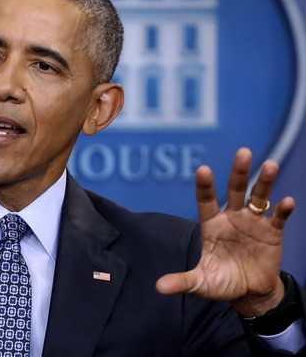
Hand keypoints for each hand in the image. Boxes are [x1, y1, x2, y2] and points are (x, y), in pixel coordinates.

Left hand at [156, 147, 294, 316]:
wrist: (249, 293)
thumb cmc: (221, 283)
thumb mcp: (201, 283)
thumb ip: (182, 282)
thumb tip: (159, 288)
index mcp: (212, 225)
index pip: (206, 201)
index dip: (205, 186)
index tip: (203, 169)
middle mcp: (232, 218)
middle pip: (235, 190)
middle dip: (239, 172)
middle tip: (243, 152)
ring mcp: (253, 223)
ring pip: (259, 197)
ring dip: (264, 182)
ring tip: (270, 164)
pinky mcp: (272, 233)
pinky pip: (278, 218)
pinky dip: (282, 209)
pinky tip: (286, 202)